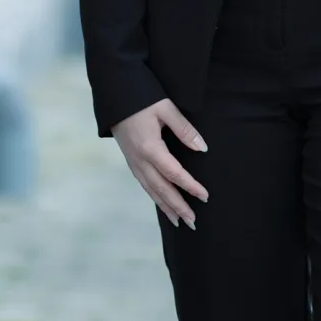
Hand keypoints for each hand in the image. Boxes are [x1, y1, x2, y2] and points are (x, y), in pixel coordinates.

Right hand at [110, 98, 208, 227]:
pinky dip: (155, 198)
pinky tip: (163, 204)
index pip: (174, 174)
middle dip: (178, 207)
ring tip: (180, 222)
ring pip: (151, 191)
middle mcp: (140, 161)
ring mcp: (133, 163)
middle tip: (194, 222)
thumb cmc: (143, 99)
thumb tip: (202, 148)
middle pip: (162, 189)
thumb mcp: (166, 108)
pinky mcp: (131, 162)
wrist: (115, 97)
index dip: (190, 187)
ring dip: (166, 207)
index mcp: (150, 148)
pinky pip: (145, 185)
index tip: (205, 197)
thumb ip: (184, 129)